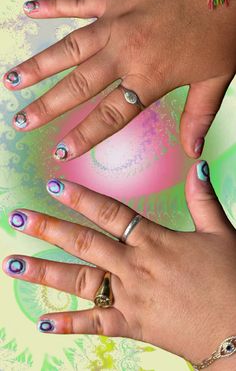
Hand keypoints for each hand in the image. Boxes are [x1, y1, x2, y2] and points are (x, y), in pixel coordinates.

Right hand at [3, 0, 235, 159]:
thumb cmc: (227, 26)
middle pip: (77, 85)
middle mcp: (125, 53)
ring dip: (37, 65)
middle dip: (46, 106)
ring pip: (68, 47)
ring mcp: (117, 21)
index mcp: (149, 78)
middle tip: (21, 121)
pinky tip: (30, 9)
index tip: (61, 152)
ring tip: (11, 79)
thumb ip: (198, 117)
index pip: (108, 117)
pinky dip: (53, 6)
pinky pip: (78, 1)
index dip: (82, 137)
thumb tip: (193, 152)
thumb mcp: (217, 79)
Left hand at [3, 160, 235, 369]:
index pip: (110, 212)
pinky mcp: (132, 325)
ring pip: (80, 281)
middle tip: (16, 219)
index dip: (80, 197)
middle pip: (84, 242)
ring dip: (44, 273)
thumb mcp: (220, 232)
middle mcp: (135, 266)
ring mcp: (130, 297)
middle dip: (48, 229)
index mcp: (154, 241)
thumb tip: (198, 165)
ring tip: (12, 264)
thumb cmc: (232, 279)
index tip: (53, 185)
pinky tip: (42, 322)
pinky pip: (96, 324)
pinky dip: (69, 324)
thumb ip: (202, 199)